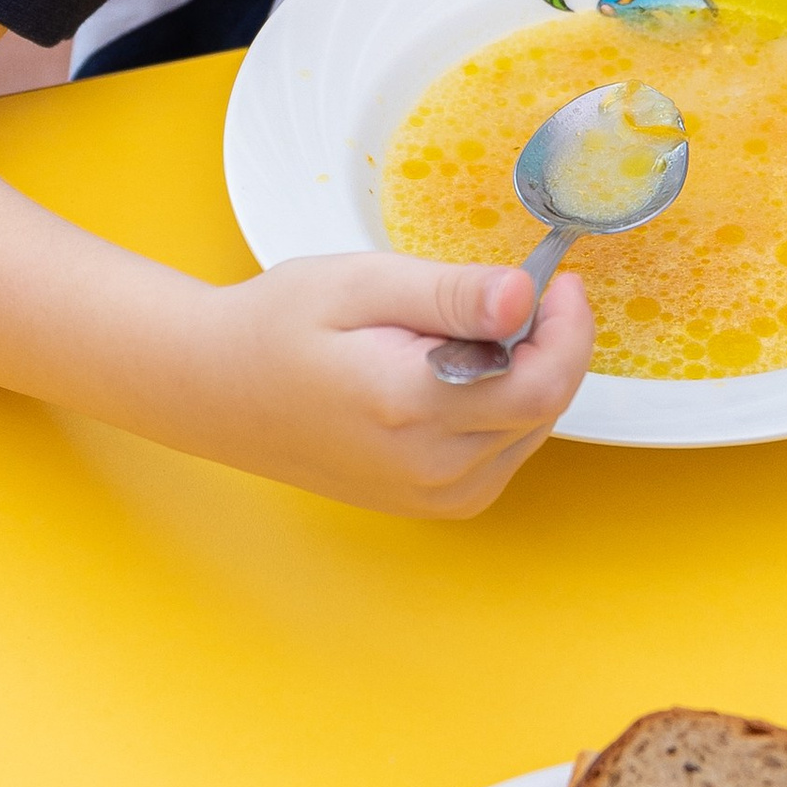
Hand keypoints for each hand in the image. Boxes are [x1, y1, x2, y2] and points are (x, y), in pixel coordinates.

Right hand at [197, 252, 595, 517]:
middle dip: (548, 344)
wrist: (217, 389)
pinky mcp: (435, 505)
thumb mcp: (362, 284)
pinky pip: (504, 455)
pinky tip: (459, 377)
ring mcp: (434, 497)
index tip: (557, 281)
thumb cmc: (280, 325)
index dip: (569, 327)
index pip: (544, 382)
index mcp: (413, 408)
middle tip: (502, 296)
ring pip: (532, 432)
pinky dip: (504, 410)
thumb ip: (449, 294)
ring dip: (526, 377)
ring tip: (461, 336)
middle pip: (545, 406)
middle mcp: (432, 468)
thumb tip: (525, 296)